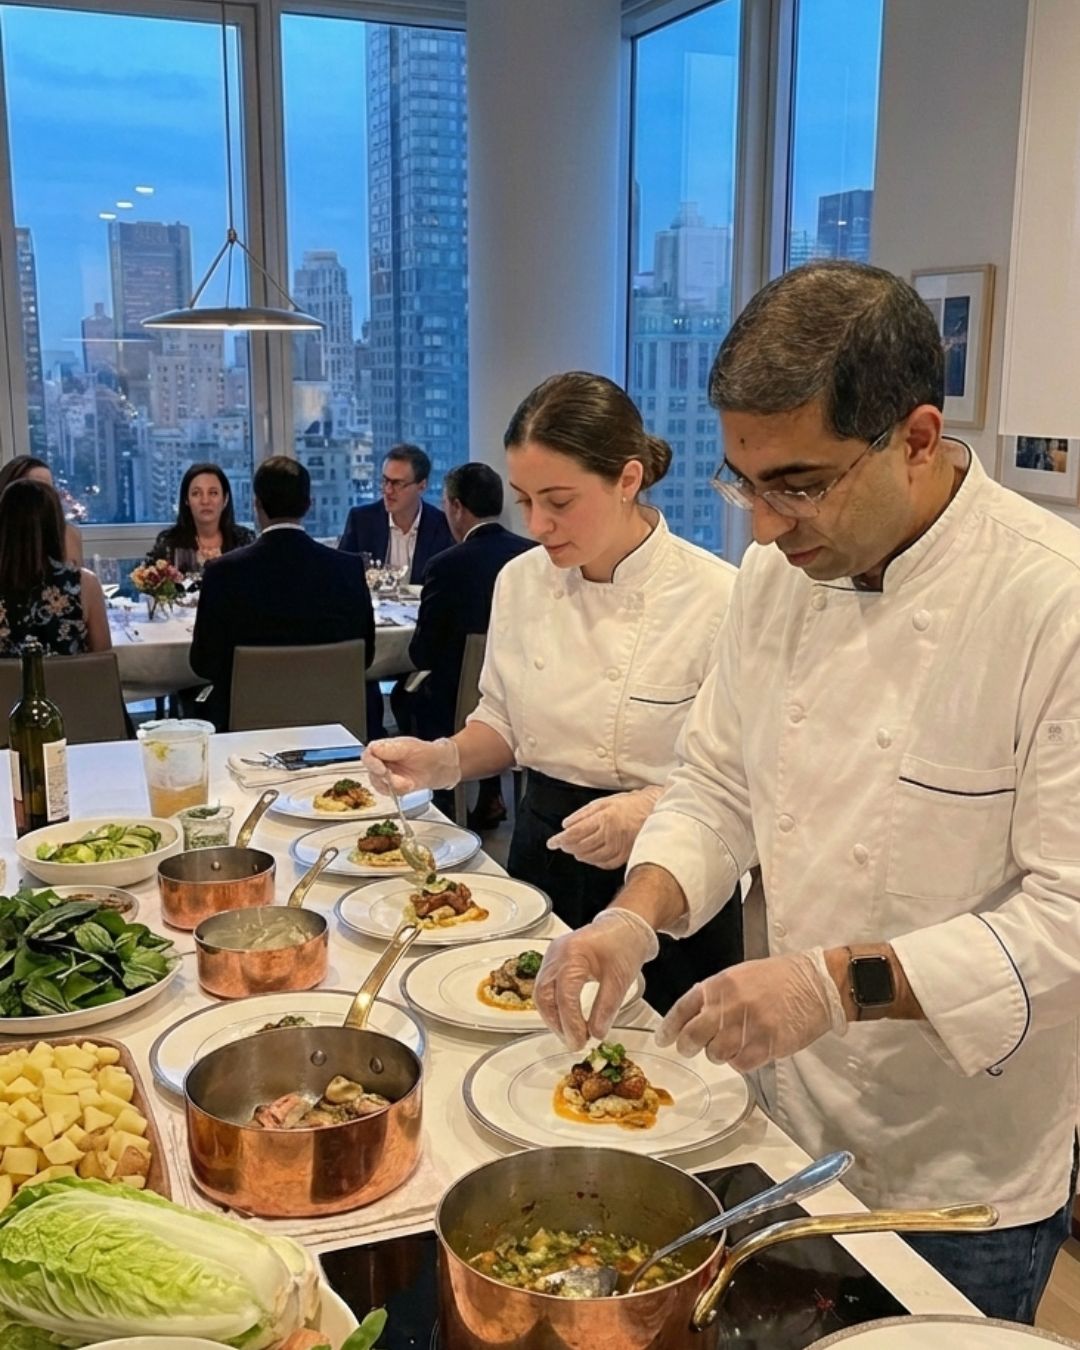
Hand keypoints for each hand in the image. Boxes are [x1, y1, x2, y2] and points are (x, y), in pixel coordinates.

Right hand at [362, 737, 460, 793]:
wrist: (439, 766)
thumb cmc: (425, 753)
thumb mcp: (409, 746)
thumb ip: (390, 748)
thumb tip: (374, 749)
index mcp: (383, 748)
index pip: (368, 754)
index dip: (372, 763)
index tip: (382, 769)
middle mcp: (381, 761)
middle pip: (370, 771)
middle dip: (382, 777)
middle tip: (394, 778)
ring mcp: (385, 775)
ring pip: (378, 784)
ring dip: (392, 785)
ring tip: (406, 781)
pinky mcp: (392, 787)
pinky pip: (389, 792)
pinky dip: (398, 790)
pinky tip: (408, 785)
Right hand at [534, 909, 659, 1050]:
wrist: (625, 925)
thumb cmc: (624, 944)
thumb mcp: (621, 979)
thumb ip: (606, 1007)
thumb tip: (596, 1034)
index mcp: (573, 954)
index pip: (565, 996)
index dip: (571, 1023)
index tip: (581, 1042)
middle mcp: (557, 954)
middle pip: (544, 996)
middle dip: (557, 1023)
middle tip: (574, 1042)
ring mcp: (552, 956)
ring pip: (541, 993)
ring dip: (553, 1017)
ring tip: (572, 1034)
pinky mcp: (554, 961)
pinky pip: (546, 986)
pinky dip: (554, 1006)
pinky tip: (567, 1019)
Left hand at [546, 787, 662, 869]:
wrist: (654, 810)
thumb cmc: (629, 804)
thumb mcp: (603, 802)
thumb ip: (582, 814)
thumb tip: (565, 825)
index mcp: (603, 818)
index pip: (574, 833)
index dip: (560, 840)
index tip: (551, 843)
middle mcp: (610, 834)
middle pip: (581, 847)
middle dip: (568, 847)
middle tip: (562, 845)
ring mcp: (619, 846)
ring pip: (592, 857)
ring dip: (579, 855)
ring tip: (574, 850)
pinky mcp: (626, 855)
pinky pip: (605, 863)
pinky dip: (594, 861)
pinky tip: (590, 856)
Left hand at [655, 949, 847, 1071]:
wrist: (816, 983)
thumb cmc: (779, 978)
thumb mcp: (740, 975)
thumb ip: (716, 995)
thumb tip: (693, 1016)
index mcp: (720, 984)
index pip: (683, 1009)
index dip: (669, 1028)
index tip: (664, 1040)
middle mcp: (730, 1004)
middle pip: (693, 1036)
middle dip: (689, 1046)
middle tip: (692, 1048)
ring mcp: (749, 1026)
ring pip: (716, 1053)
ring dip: (719, 1053)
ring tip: (732, 1044)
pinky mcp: (768, 1044)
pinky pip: (740, 1063)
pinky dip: (740, 1062)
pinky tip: (748, 1050)